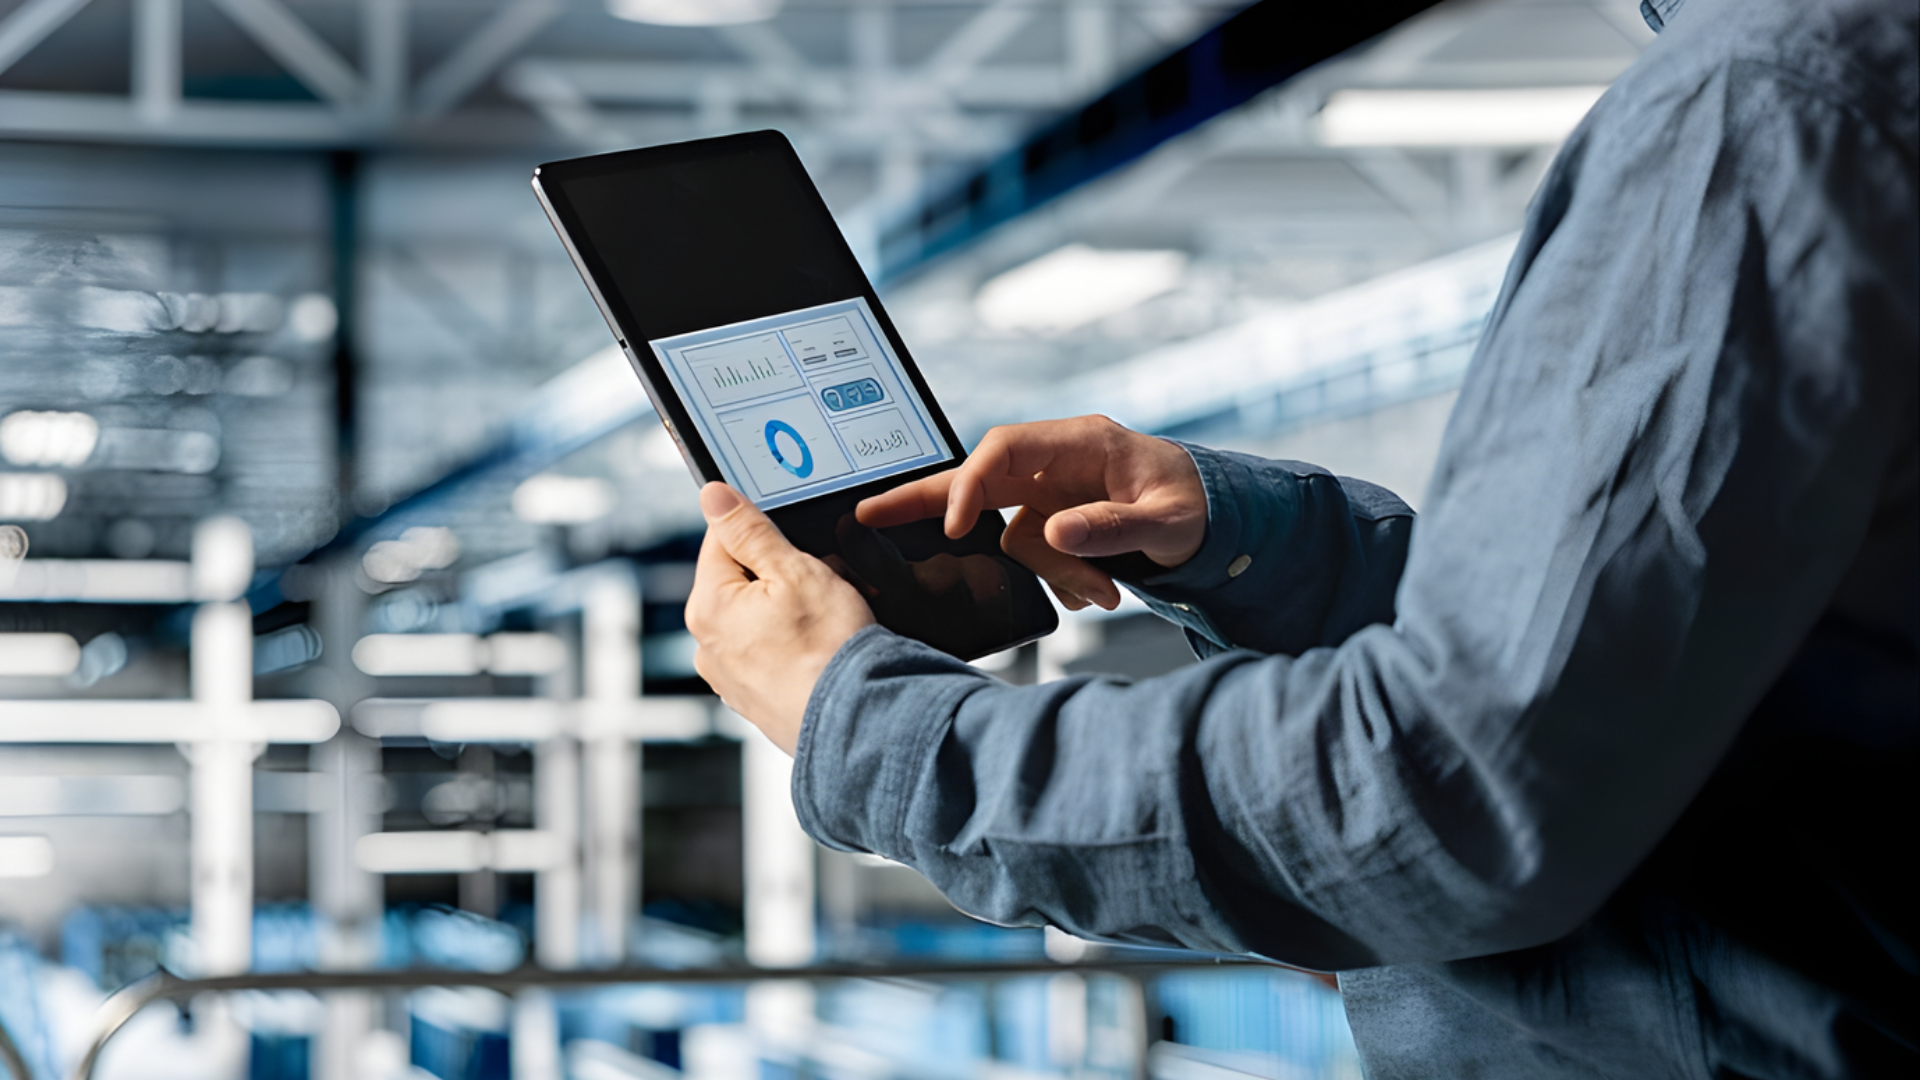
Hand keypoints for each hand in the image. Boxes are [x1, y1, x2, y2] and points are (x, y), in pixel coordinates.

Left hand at [686, 483, 875, 752]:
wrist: (857, 721)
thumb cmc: (829, 649)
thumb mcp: (794, 570)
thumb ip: (749, 530)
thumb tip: (713, 496)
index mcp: (707, 607)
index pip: (720, 539)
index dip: (763, 529)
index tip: (797, 540)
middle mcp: (707, 645)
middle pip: (742, 580)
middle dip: (784, 571)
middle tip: (825, 580)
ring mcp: (729, 677)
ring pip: (759, 616)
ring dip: (793, 606)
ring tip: (831, 616)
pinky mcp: (754, 700)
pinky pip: (770, 652)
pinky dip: (794, 642)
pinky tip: (823, 647)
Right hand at [856, 416, 1206, 610]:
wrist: (1216, 523)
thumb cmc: (1197, 506)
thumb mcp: (1169, 521)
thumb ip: (1114, 528)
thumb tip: (1056, 532)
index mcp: (1081, 442)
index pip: (1003, 450)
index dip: (971, 484)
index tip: (959, 528)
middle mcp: (1056, 465)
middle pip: (975, 477)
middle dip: (923, 499)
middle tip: (866, 517)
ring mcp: (1051, 497)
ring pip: (1013, 536)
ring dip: (1049, 571)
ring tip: (1103, 591)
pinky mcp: (1052, 526)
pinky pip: (1033, 556)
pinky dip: (1059, 580)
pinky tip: (1099, 590)